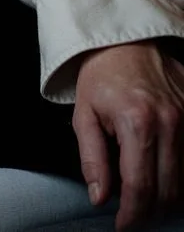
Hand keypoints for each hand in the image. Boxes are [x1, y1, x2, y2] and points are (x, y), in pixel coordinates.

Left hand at [73, 41, 183, 229]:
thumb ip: (92, 159)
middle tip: (134, 217)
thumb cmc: (100, 79)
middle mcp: (171, 122)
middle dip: (151, 212)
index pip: (140, 185)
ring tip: (148, 201)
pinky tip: (166, 181)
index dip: (132, 213)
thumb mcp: (83, 116)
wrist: (126, 44)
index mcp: (136, 122)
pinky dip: (182, 178)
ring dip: (170, 199)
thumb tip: (100, 197)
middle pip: (170, 190)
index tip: (123, 225)